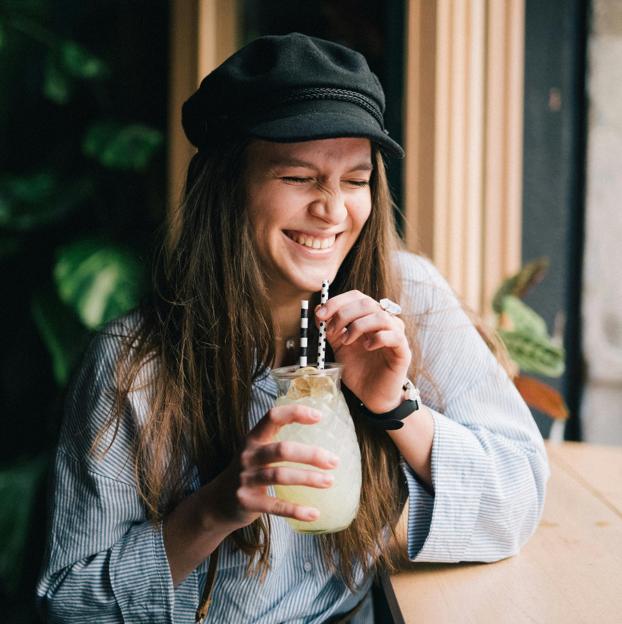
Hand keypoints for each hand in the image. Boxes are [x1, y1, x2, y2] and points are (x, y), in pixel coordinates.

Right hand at [208, 405, 339, 531]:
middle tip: (334, 461)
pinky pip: (275, 506)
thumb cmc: (249, 473)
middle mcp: (248, 456)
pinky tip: (314, 513)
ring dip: (309, 479)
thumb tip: (320, 438)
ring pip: (280, 475)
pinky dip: (296, 510)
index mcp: (253, 439)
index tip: (319, 416)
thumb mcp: (256, 452)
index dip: (295, 413)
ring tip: (329, 481)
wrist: (217, 503)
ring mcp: (246, 479)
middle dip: (311, 454)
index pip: (273, 417)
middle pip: (282, 449)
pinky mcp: (247, 502)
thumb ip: (278, 443)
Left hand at [315, 290, 410, 412]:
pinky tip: (366, 347)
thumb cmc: (359, 370)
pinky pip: (394, 335)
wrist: (371, 396)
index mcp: (368, 317)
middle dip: (343, 314)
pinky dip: (376, 338)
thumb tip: (318, 309)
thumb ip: (330, 329)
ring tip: (347, 342)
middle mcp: (384, 321)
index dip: (337, 301)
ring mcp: (395, 334)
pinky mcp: (403, 350)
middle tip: (331, 331)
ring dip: (357, 326)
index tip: (320, 314)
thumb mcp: (339, 346)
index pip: (357, 297)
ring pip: (380, 316)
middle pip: (366, 303)